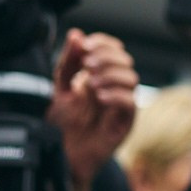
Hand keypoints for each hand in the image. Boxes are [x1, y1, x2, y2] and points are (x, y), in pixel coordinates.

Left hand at [48, 29, 138, 190]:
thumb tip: (77, 35)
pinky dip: (116, 95)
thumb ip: (68, 62)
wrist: (61, 155)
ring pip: (131, 78)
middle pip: (125, 60)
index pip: (112, 49)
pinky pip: (130, 102)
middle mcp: (113, 88)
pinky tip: (99, 96)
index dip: (103, 43)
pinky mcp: (124, 123)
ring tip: (91, 83)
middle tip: (87, 64)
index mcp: (99, 76)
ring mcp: (120, 105)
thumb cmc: (61, 125)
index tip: (85, 46)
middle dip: (106, 57)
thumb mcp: (59, 87)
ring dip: (111, 75)